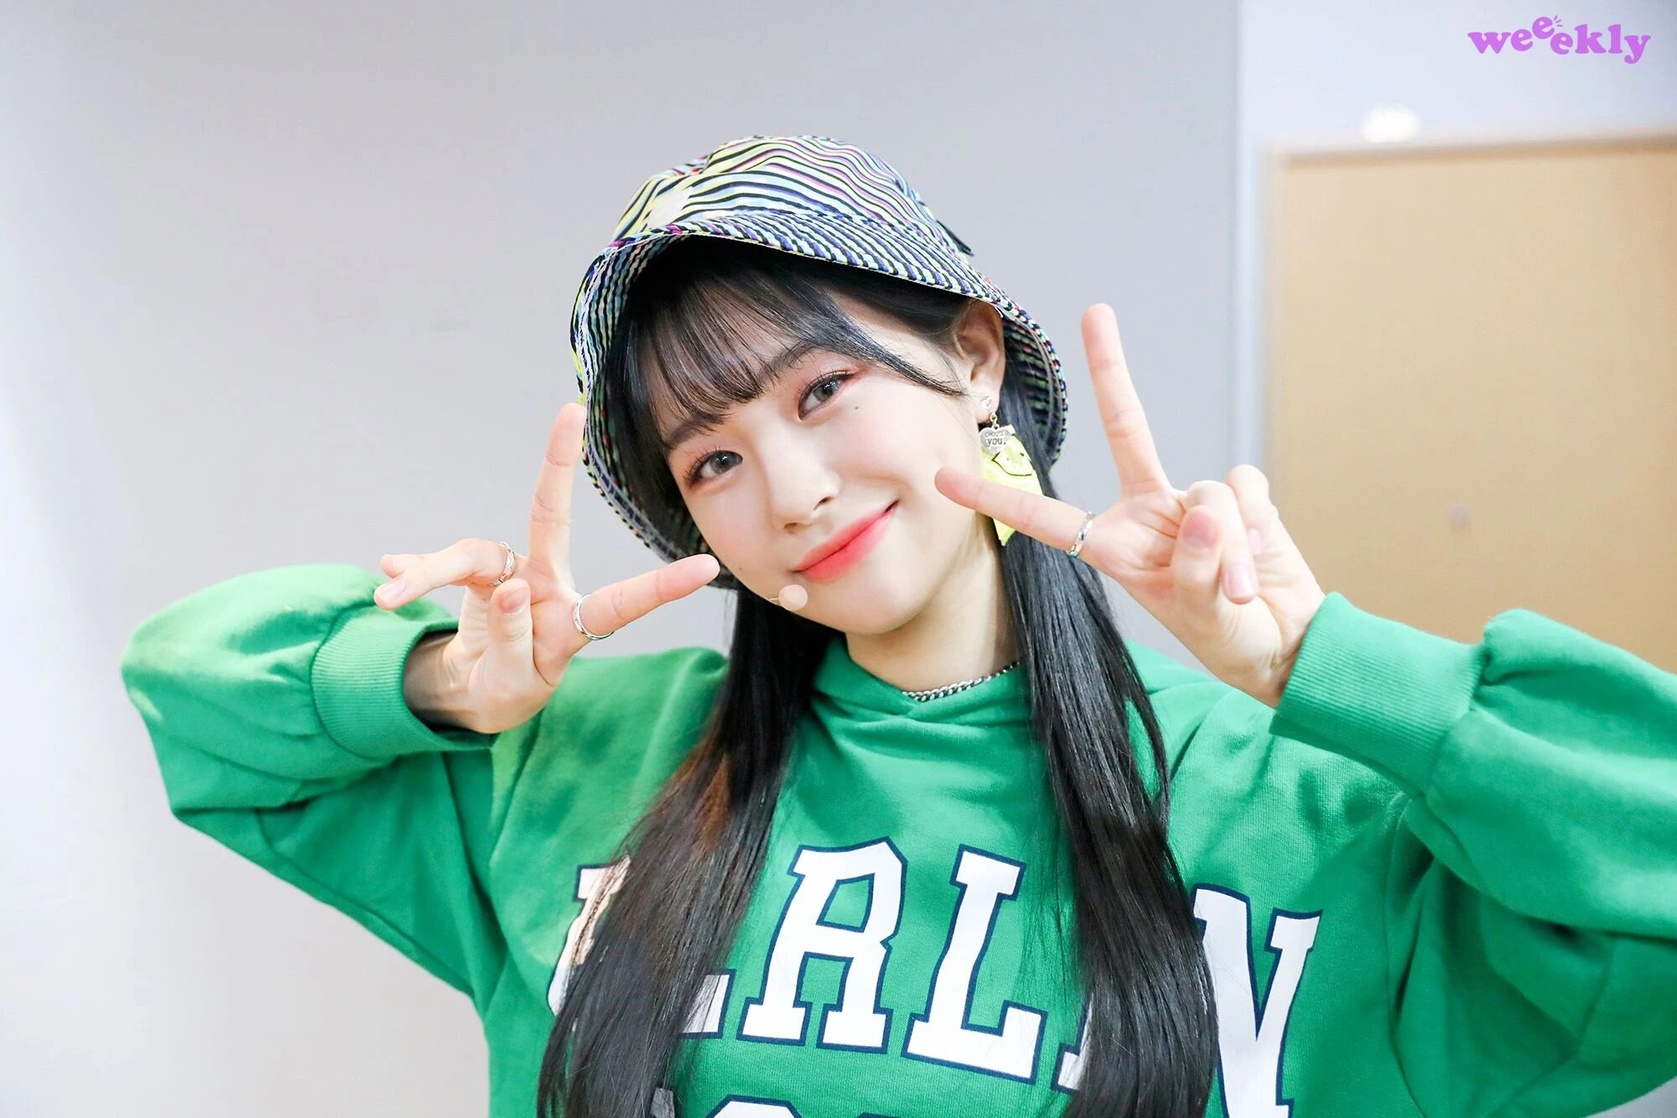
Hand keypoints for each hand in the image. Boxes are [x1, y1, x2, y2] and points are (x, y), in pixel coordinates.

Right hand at [375, 402, 719, 733]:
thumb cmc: (507, 689)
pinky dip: (412, 576)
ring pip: (469, 555)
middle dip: (558, 464)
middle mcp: (545, 585)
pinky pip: (437, 566)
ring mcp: (507, 573)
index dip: (662, 589)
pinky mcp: (472, 572)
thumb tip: (503, 586)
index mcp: (573, 622)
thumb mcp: (511, 684)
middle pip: (548, 517)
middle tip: (570, 412)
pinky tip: (389, 582)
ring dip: (426, 575)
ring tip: (389, 597)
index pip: (622, 603)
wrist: (469, 692)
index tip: (706, 568)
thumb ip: (510, 638)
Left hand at [935, 305, 1325, 706]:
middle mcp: (1148, 513)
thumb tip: (1207, 510)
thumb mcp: (1201, 614)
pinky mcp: (1242, 498)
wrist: (1285, 645)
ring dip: (1229, 547)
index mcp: (1114, 547)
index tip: (944, 478)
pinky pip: (1244, 489)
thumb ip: (1198, 567)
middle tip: (1096, 312)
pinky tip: (1260, 559)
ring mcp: (1195, 502)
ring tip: (1238, 590)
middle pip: (1128, 429)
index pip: (1046, 517)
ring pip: (1207, 492)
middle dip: (1111, 369)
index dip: (996, 497)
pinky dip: (1256, 526)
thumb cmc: (1228, 637)